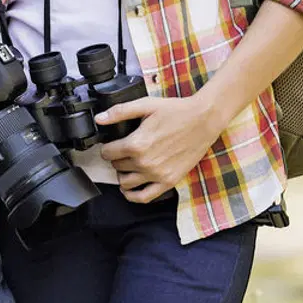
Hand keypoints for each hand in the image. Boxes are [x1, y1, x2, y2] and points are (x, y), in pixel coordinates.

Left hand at [96, 95, 225, 202]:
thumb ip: (120, 112)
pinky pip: (144, 197)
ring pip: (125, 183)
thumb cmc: (177, 111)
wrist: (203, 120)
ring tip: (127, 165)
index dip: (107, 147)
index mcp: (136, 144)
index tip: (112, 144)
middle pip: (116, 167)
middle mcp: (144, 163)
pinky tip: (129, 189)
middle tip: (123, 151)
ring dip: (122, 175)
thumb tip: (99, 119)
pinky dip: (132, 196)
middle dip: (116, 158)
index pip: (107, 153)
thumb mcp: (146, 105)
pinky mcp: (168, 182)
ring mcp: (156, 175)